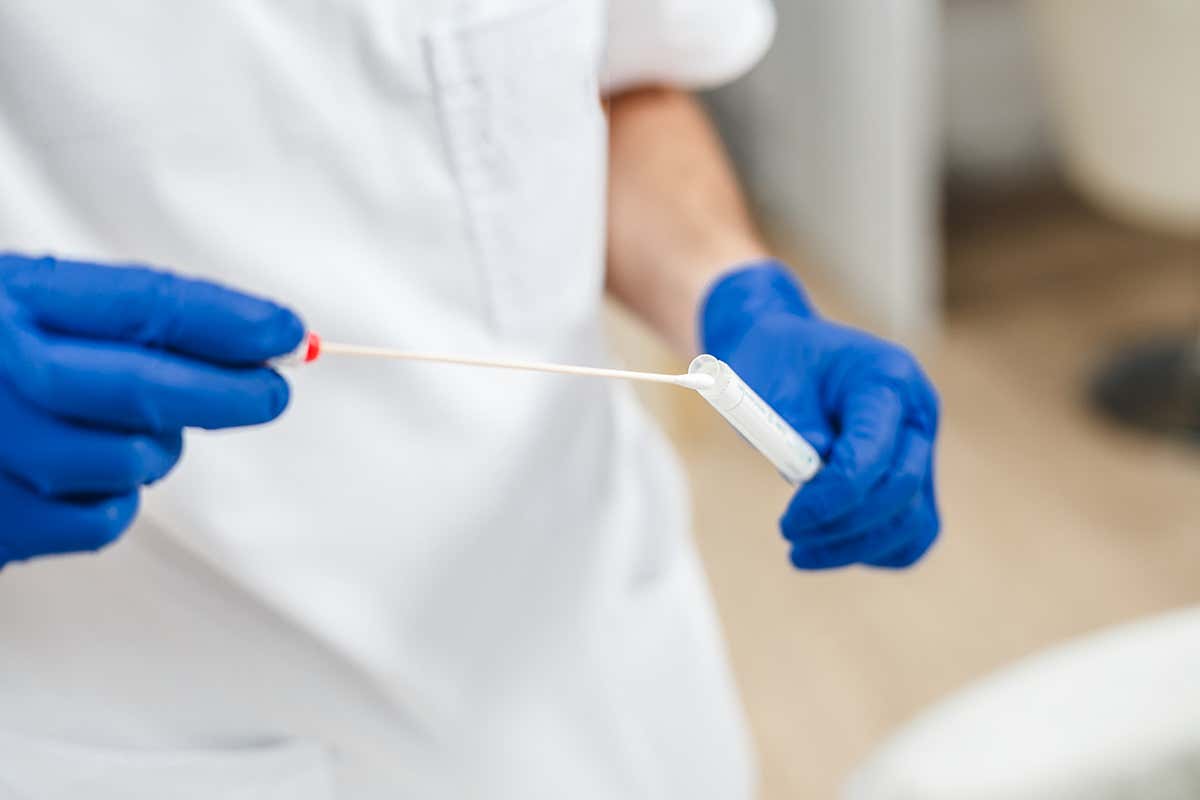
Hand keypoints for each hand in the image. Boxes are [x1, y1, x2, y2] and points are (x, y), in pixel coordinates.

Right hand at [0, 254, 303, 567]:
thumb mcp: (26, 312)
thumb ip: (119, 323)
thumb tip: (254, 345)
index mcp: (7, 299)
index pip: (139, 304)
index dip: (225, 320)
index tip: (288, 333)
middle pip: (139, 387)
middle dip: (225, 392)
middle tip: (273, 393)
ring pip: (127, 461)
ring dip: (153, 451)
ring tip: (125, 433)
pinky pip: (100, 519)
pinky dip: (112, 501)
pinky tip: (78, 478)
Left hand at [700, 261, 939, 568]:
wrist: (784, 350)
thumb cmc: (772, 363)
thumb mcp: (765, 382)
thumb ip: (789, 425)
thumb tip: (812, 473)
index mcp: (886, 376)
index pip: (874, 452)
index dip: (832, 497)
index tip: (788, 523)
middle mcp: (916, 411)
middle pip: (901, 488)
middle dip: (843, 524)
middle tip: (789, 534)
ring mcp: (920, 445)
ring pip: (913, 520)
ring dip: (857, 547)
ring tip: (801, 552)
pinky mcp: (914, 475)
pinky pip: (912, 531)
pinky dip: (875, 549)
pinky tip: (830, 549)